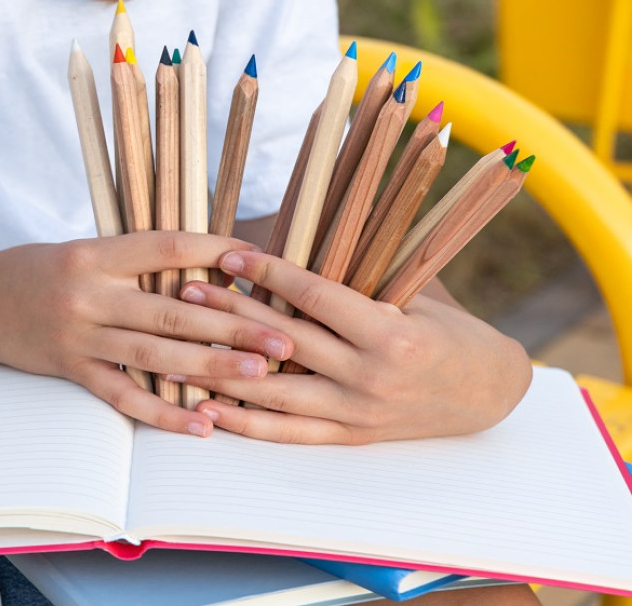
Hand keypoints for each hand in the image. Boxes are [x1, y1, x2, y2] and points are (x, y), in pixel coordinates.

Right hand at [0, 233, 292, 436]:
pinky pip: (123, 397)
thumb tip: (208, 272)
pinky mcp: (71, 371)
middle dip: (233, 325)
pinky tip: (201, 425)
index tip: (261, 260)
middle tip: (284, 338)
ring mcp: (79, 336)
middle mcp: (90, 293)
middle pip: (173, 310)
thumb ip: (138, 261)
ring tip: (259, 376)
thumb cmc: (39, 271)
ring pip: (155, 354)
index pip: (167, 248)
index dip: (216, 251)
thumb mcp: (86, 252)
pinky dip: (163, 413)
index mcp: (97, 254)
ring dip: (211, 367)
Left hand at [174, 250, 531, 443]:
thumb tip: (304, 230)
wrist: (487, 393)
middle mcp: (371, 377)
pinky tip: (209, 408)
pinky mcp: (350, 437)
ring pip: (277, 391)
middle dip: (231, 313)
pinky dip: (247, 422)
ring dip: (224, 370)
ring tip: (179, 348)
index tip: (228, 253)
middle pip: (285, 341)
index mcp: (391, 334)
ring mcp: (358, 413)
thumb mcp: (418, 292)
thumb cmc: (449, 330)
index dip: (268, 272)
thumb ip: (363, 272)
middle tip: (187, 290)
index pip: (315, 296)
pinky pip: (290, 433)